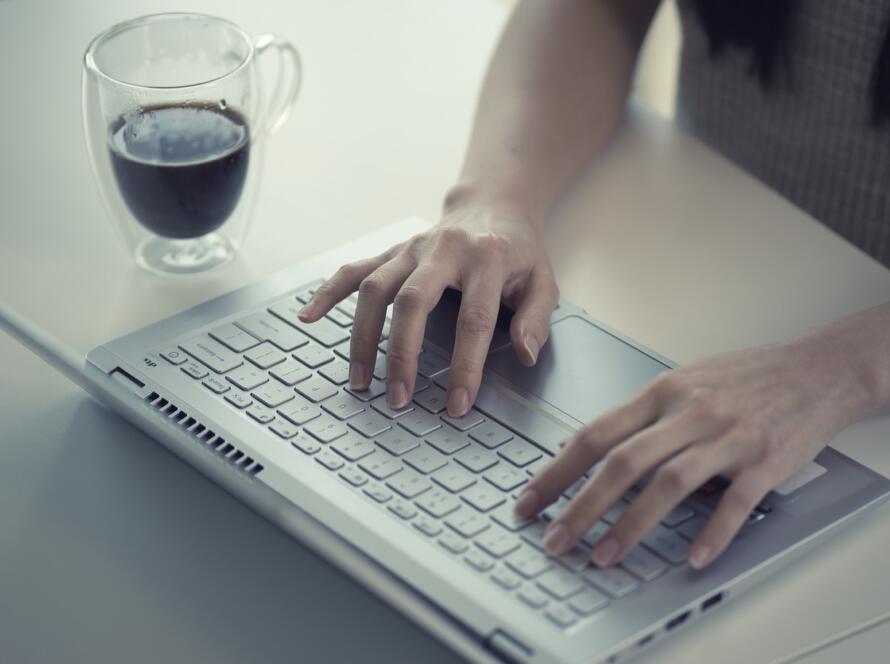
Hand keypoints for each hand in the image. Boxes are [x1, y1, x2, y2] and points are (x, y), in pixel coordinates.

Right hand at [299, 199, 558, 415]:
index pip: (473, 320)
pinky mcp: (392, 251)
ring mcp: (411, 249)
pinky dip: (328, 293)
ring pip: (375, 290)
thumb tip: (525, 354)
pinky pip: (353, 270)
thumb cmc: (517, 251)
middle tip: (398, 399)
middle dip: (402, 355)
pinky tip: (308, 317)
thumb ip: (536, 318)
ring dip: (363, 337)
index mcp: (486, 259)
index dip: (464, 366)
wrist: (491, 205)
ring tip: (360, 381)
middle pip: (412, 302)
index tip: (456, 404)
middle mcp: (442, 250)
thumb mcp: (544, 280)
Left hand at [514, 333, 873, 568]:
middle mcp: (689, 413)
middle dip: (581, 505)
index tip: (529, 500)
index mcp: (661, 392)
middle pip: (623, 462)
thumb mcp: (680, 382)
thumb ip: (634, 416)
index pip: (595, 434)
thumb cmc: (742, 379)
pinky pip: (735, 502)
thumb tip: (579, 444)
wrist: (814, 369)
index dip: (556, 470)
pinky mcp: (766, 460)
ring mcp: (728, 436)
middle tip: (554, 540)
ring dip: (632, 525)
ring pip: (670, 483)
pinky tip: (693, 558)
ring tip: (604, 557)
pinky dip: (713, 532)